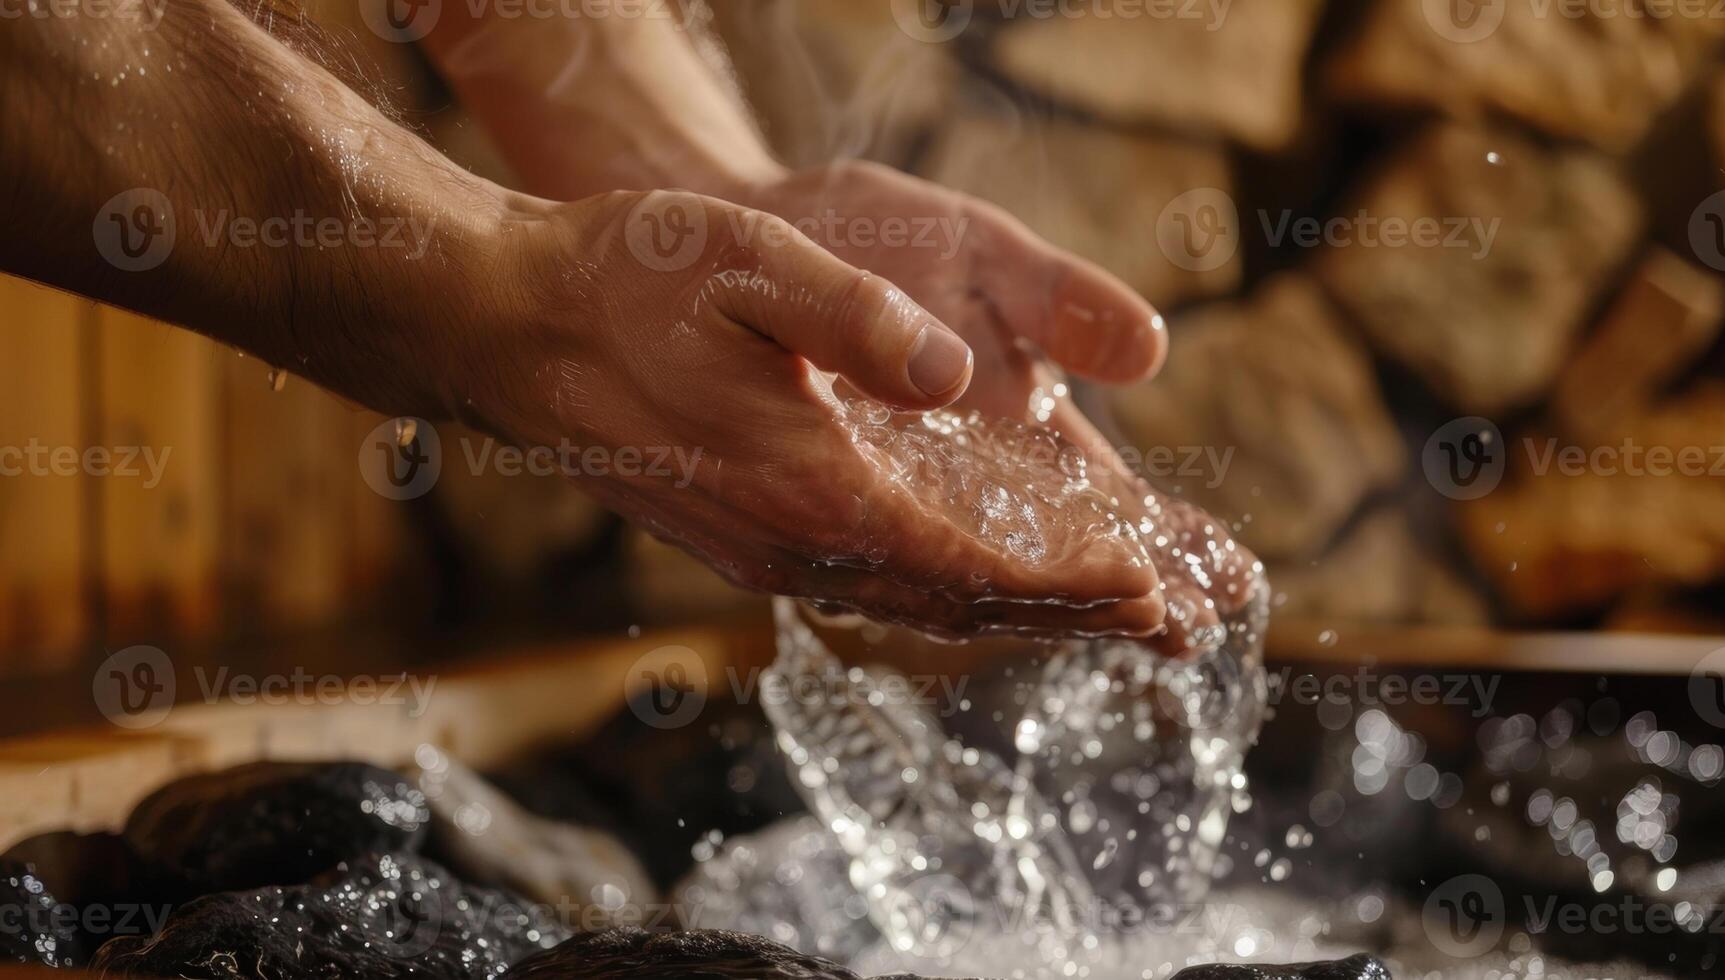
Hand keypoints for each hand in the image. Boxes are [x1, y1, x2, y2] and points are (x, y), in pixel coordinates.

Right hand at [447, 190, 1174, 636]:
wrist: (506, 330)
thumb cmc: (621, 284)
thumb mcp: (746, 263)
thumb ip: (855, 319)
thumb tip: (956, 374)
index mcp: (807, 491)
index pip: (970, 566)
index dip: (1068, 582)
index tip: (1150, 590)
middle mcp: (790, 544)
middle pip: (956, 603)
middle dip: (1063, 613)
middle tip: (1158, 618)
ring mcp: (762, 551)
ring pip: (915, 601)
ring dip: (1012, 609)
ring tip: (1093, 609)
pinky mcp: (743, 536)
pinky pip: (872, 581)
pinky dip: (948, 587)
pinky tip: (979, 574)